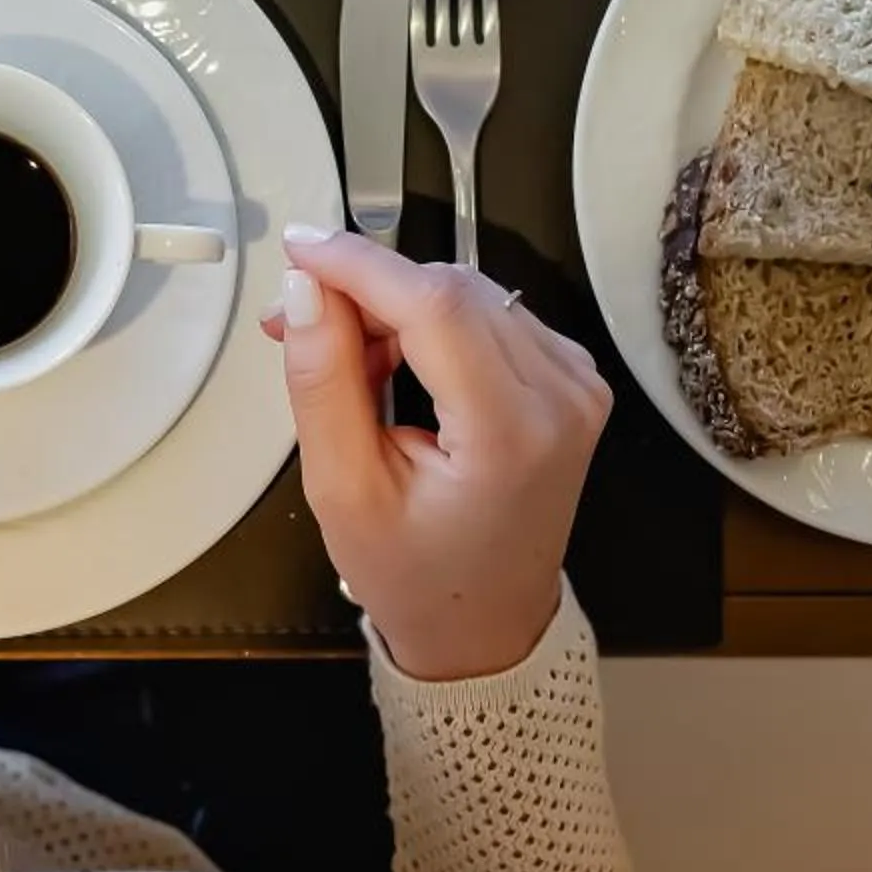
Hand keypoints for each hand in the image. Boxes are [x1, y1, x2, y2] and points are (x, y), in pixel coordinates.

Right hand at [263, 231, 610, 680]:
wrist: (484, 624)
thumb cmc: (414, 574)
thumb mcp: (343, 491)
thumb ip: (323, 382)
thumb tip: (304, 290)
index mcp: (511, 433)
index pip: (434, 305)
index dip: (359, 264)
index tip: (298, 247)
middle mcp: (561, 396)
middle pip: (452, 290)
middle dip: (367, 288)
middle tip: (295, 322)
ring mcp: (575, 383)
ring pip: (470, 294)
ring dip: (396, 304)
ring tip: (342, 355)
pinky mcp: (571, 379)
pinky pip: (491, 314)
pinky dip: (432, 321)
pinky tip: (393, 359)